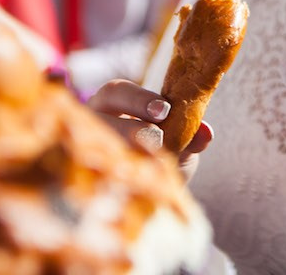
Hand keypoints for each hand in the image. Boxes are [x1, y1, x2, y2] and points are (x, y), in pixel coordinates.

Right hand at [86, 79, 213, 179]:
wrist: (145, 193)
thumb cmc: (160, 155)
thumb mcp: (179, 143)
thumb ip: (191, 137)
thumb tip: (206, 133)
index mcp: (111, 103)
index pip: (117, 92)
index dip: (139, 99)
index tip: (164, 111)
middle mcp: (89, 123)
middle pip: (99, 119)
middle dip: (130, 129)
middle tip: (158, 140)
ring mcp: (80, 150)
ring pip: (90, 148)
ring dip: (121, 156)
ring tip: (147, 167)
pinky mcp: (78, 176)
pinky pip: (88, 179)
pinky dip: (113, 183)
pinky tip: (134, 190)